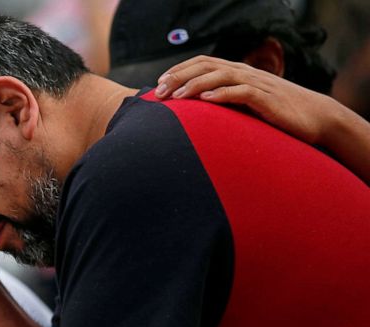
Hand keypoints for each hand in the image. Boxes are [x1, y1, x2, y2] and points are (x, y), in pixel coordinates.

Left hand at [154, 55, 332, 144]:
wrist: (315, 117)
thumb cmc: (276, 113)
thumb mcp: (245, 104)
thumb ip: (224, 102)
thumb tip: (195, 112)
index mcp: (238, 72)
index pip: (203, 62)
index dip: (180, 70)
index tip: (159, 84)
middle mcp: (245, 73)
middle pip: (207, 66)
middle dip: (180, 76)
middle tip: (160, 91)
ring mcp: (257, 84)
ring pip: (221, 75)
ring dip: (196, 84)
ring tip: (177, 96)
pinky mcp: (267, 99)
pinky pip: (242, 92)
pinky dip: (223, 94)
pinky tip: (207, 101)